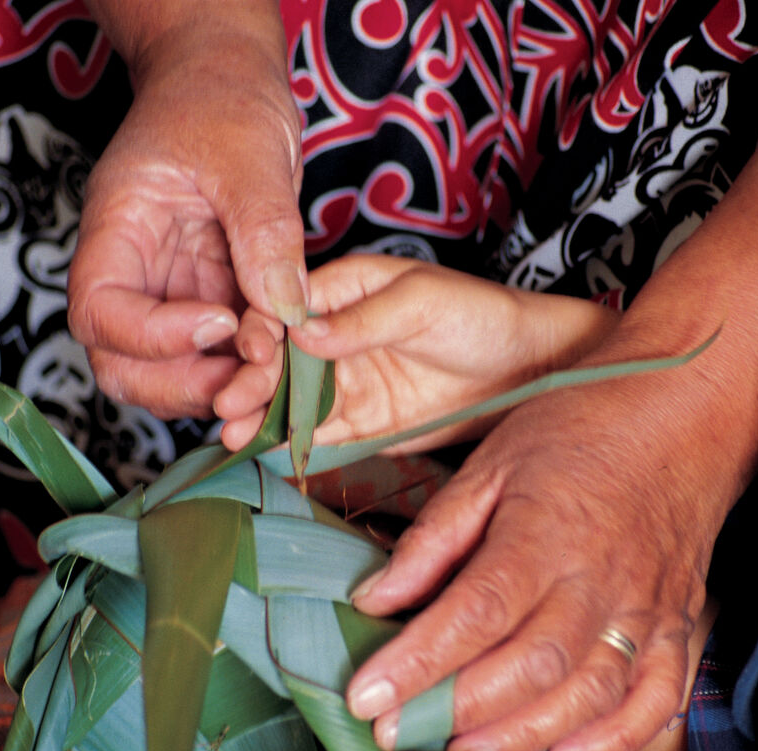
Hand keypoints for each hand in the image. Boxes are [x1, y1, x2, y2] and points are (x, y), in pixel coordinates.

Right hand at [67, 3, 306, 418]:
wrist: (229, 81)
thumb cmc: (220, 97)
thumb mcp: (248, 153)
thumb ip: (265, 231)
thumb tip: (285, 310)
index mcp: (116, 231)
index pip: (98, 313)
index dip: (152, 336)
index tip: (221, 320)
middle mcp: (134, 273)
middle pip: (122, 364)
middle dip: (183, 385)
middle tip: (251, 377)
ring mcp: (171, 292)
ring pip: (169, 373)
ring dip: (221, 385)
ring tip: (278, 368)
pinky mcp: (209, 299)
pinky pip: (218, 353)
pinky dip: (249, 367)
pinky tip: (289, 355)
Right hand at [214, 255, 618, 450]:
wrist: (529, 371)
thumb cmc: (481, 316)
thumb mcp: (421, 303)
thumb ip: (361, 320)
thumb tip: (302, 333)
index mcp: (343, 291)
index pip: (286, 309)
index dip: (260, 331)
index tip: (249, 354)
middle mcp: (336, 337)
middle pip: (279, 359)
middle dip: (250, 379)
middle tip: (228, 403)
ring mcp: (348, 382)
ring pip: (291, 400)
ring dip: (260, 415)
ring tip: (232, 433)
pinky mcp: (363, 423)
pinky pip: (319, 434)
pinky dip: (291, 443)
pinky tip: (263, 451)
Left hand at [341, 375, 718, 750]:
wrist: (684, 411)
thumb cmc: (578, 430)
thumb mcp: (490, 465)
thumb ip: (434, 537)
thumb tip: (374, 598)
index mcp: (544, 533)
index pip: (472, 612)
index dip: (417, 662)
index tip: (367, 697)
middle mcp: (598, 580)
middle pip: (528, 665)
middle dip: (458, 711)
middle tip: (398, 735)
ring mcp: (645, 608)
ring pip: (587, 692)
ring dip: (523, 735)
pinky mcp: (677, 624)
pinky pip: (655, 698)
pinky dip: (614, 739)